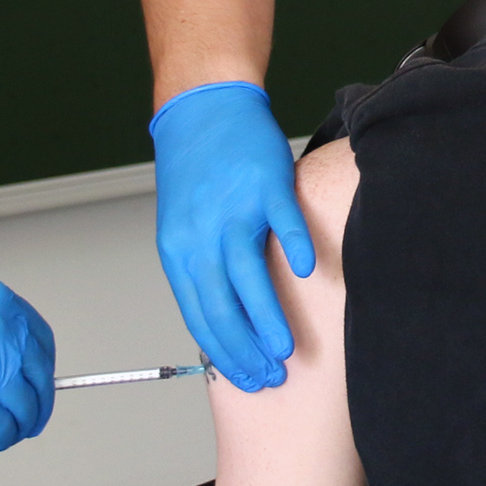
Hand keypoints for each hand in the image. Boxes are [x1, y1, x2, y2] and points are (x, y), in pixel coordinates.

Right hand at [0, 263, 54, 450]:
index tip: (38, 386)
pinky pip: (1, 426)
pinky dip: (2, 438)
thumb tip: (6, 367)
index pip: (41, 342)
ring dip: (21, 426)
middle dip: (38, 404)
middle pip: (38, 378)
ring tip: (8, 435)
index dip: (43, 370)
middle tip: (31, 422)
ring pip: (24, 407)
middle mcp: (0, 330)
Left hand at [148, 82, 314, 392]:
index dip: (224, 354)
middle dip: (246, 349)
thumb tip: (224, 319)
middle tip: (270, 377)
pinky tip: (307, 273)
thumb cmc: (195, 169)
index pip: (199, 315)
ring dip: (268, 318)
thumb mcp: (182, 225)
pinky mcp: (265, 183)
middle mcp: (201, 233)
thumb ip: (200, 268)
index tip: (245, 379)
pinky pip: (282, 222)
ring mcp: (233, 207)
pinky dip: (295, 249)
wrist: (203, 106)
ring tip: (286, 350)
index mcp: (178, 249)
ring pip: (248, 275)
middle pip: (221, 305)